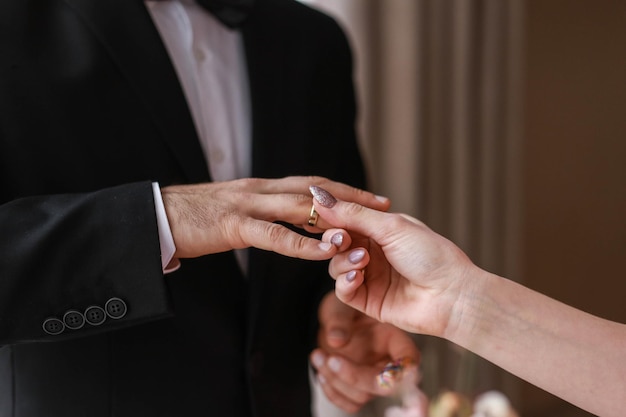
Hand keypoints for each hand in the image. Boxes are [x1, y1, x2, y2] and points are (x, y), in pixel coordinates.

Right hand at [161, 176, 389, 260]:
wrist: (152, 217)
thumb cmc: (190, 219)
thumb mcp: (232, 212)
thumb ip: (259, 214)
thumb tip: (283, 223)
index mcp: (261, 188)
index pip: (310, 185)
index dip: (342, 190)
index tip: (370, 196)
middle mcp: (260, 190)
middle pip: (315, 189)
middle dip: (352, 197)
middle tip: (384, 204)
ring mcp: (248, 204)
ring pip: (300, 207)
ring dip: (335, 216)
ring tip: (368, 226)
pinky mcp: (234, 225)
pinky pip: (274, 235)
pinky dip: (302, 243)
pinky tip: (325, 250)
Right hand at [311, 185, 476, 337]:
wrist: (452, 295)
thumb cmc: (431, 256)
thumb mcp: (391, 227)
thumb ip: (354, 214)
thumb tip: (319, 195)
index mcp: (381, 230)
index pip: (345, 220)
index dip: (332, 218)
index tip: (320, 215)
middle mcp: (373, 252)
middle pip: (336, 243)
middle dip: (334, 240)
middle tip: (341, 240)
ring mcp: (370, 277)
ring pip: (336, 266)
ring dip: (343, 261)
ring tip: (362, 261)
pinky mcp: (368, 301)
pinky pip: (343, 290)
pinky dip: (344, 282)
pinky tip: (357, 277)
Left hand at [311, 292, 418, 413]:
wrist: (333, 321)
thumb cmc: (344, 308)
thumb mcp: (341, 306)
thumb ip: (339, 320)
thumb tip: (336, 340)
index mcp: (396, 340)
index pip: (408, 362)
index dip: (400, 372)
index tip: (378, 369)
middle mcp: (389, 363)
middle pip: (385, 386)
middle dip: (355, 377)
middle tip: (330, 359)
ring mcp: (374, 379)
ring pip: (363, 396)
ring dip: (336, 381)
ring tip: (317, 356)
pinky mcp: (359, 389)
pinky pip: (351, 404)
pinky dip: (332, 392)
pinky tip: (320, 371)